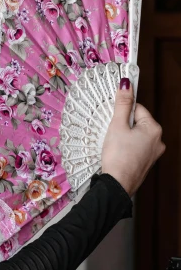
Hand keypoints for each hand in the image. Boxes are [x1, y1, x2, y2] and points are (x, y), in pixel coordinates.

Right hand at [101, 81, 164, 196]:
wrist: (117, 185)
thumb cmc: (118, 156)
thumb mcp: (117, 126)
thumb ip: (122, 104)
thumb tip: (126, 84)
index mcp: (154, 129)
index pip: (138, 108)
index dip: (122, 112)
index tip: (112, 118)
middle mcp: (158, 141)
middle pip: (137, 122)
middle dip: (123, 125)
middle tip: (111, 132)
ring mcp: (153, 153)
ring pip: (135, 136)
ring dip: (123, 136)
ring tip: (112, 144)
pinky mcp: (146, 163)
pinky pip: (135, 148)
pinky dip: (126, 147)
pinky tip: (116, 153)